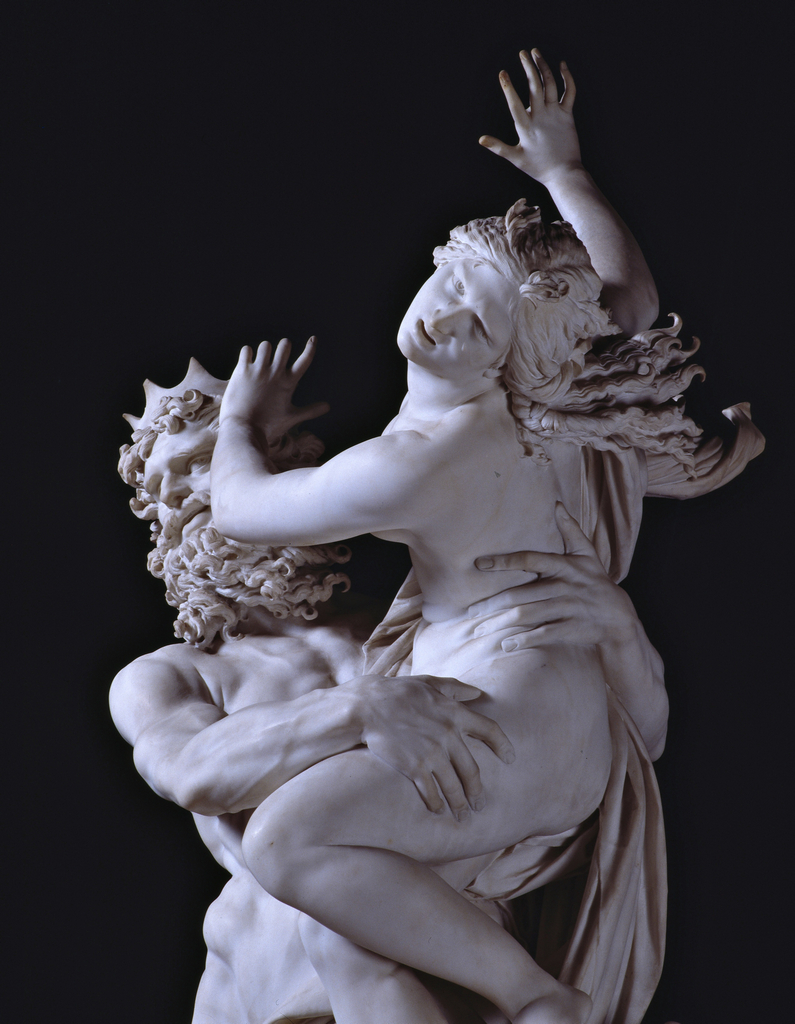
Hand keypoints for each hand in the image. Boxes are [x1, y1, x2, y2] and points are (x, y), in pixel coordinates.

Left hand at [219, 337, 329, 444]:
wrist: (244, 430)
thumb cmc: (269, 426)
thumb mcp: (293, 417)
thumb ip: (311, 410)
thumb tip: (328, 407)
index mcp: (289, 383)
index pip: (304, 360)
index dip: (311, 348)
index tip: (313, 339)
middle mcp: (275, 373)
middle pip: (285, 345)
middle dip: (284, 347)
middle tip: (279, 356)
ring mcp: (258, 371)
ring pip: (265, 345)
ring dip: (265, 351)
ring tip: (261, 362)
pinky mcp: (242, 371)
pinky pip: (247, 350)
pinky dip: (248, 354)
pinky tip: (247, 363)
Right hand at [346, 674, 514, 820]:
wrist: (367, 706)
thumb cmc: (397, 692)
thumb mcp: (429, 683)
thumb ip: (454, 687)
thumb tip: (476, 693)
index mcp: (455, 712)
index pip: (490, 730)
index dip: (503, 745)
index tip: (511, 759)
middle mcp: (448, 734)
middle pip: (473, 770)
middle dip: (477, 791)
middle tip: (479, 804)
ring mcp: (433, 753)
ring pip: (454, 786)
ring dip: (459, 804)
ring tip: (462, 815)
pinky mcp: (415, 767)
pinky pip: (431, 792)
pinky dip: (436, 804)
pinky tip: (437, 810)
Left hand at [470, 503, 639, 651]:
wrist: (619, 617)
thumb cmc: (597, 582)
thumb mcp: (588, 554)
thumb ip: (571, 530)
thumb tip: (558, 504)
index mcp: (565, 566)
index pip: (530, 560)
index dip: (504, 561)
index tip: (479, 564)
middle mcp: (564, 586)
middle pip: (522, 594)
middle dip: (493, 604)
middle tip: (470, 611)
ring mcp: (567, 609)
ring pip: (529, 615)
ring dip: (502, 624)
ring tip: (479, 630)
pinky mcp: (570, 628)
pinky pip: (544, 634)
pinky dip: (525, 640)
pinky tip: (506, 645)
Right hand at [479, 49, 581, 186]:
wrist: (563, 173)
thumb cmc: (538, 168)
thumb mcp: (516, 158)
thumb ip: (498, 147)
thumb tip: (481, 140)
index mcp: (526, 127)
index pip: (514, 103)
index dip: (508, 87)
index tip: (502, 73)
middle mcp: (541, 117)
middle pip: (534, 86)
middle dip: (528, 67)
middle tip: (522, 53)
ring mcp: (555, 114)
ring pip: (550, 84)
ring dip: (543, 66)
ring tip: (535, 53)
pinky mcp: (568, 115)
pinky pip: (569, 91)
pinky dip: (566, 77)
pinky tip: (561, 65)